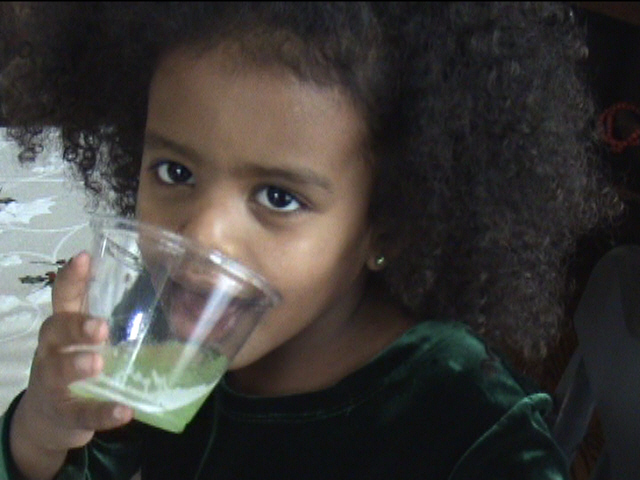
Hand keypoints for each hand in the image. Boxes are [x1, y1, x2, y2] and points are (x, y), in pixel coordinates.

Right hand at [9, 252, 133, 478]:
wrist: (49, 418)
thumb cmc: (77, 365)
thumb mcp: (88, 340)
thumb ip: (114, 320)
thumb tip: (169, 295)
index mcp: (63, 327)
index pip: (63, 296)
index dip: (71, 277)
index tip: (84, 257)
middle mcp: (52, 349)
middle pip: (55, 329)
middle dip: (75, 325)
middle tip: (100, 327)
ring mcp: (53, 382)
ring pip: (57, 370)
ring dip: (77, 364)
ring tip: (98, 363)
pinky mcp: (64, 413)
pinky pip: (82, 413)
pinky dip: (102, 413)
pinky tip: (123, 412)